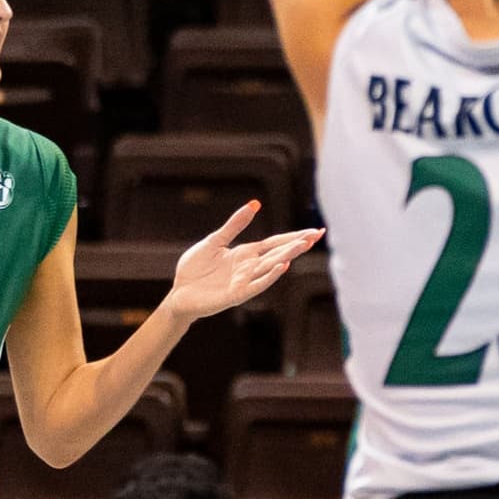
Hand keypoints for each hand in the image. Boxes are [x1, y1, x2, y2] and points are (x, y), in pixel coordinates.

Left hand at [163, 200, 322, 323]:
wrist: (179, 293)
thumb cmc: (195, 269)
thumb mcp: (214, 241)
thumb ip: (234, 225)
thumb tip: (254, 205)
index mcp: (246, 254)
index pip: (275, 243)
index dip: (294, 236)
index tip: (314, 231)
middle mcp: (250, 267)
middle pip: (278, 252)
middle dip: (298, 243)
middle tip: (318, 234)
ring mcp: (245, 281)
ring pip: (271, 266)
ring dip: (288, 255)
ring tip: (304, 244)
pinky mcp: (236, 294)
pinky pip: (257, 284)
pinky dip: (269, 275)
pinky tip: (282, 265)